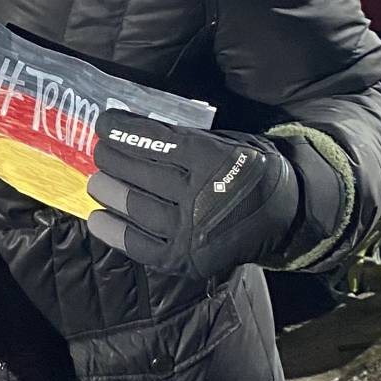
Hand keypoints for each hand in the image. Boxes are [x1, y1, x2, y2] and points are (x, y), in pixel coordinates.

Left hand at [87, 111, 300, 278]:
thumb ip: (186, 138)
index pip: (157, 142)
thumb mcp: (227, 142)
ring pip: (135, 206)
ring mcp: (190, 231)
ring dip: (108, 191)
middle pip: (140, 173)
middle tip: (99, 152)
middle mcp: (199, 196)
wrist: (284, 216)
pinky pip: (138, 244)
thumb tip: (135, 129)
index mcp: (212, 160)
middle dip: (112, 158)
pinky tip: (97, 217)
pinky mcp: (183, 258)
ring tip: (96, 181)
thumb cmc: (249, 170)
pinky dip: (114, 230)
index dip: (125, 131)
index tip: (104, 122)